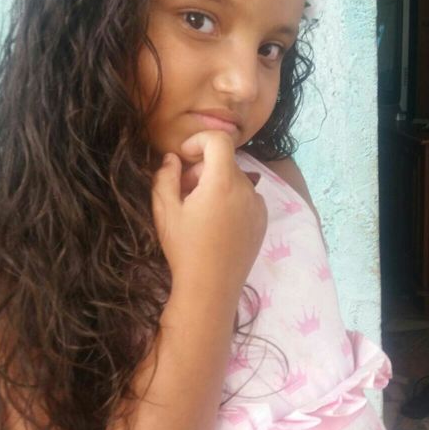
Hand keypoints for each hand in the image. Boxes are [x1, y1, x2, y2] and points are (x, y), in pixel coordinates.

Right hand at [152, 132, 266, 303]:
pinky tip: (217, 223)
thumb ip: (165, 177)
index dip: (199, 140)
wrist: (211, 288)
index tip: (185, 156)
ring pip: (235, 179)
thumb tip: (173, 159)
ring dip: (216, 184)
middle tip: (184, 192)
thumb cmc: (184, 250)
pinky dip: (231, 199)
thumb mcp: (165, 212)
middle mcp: (246, 189)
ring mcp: (258, 205)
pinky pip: (246, 196)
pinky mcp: (263, 220)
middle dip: (202, 168)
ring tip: (200, 211)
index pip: (219, 141)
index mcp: (222, 183)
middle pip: (224, 162)